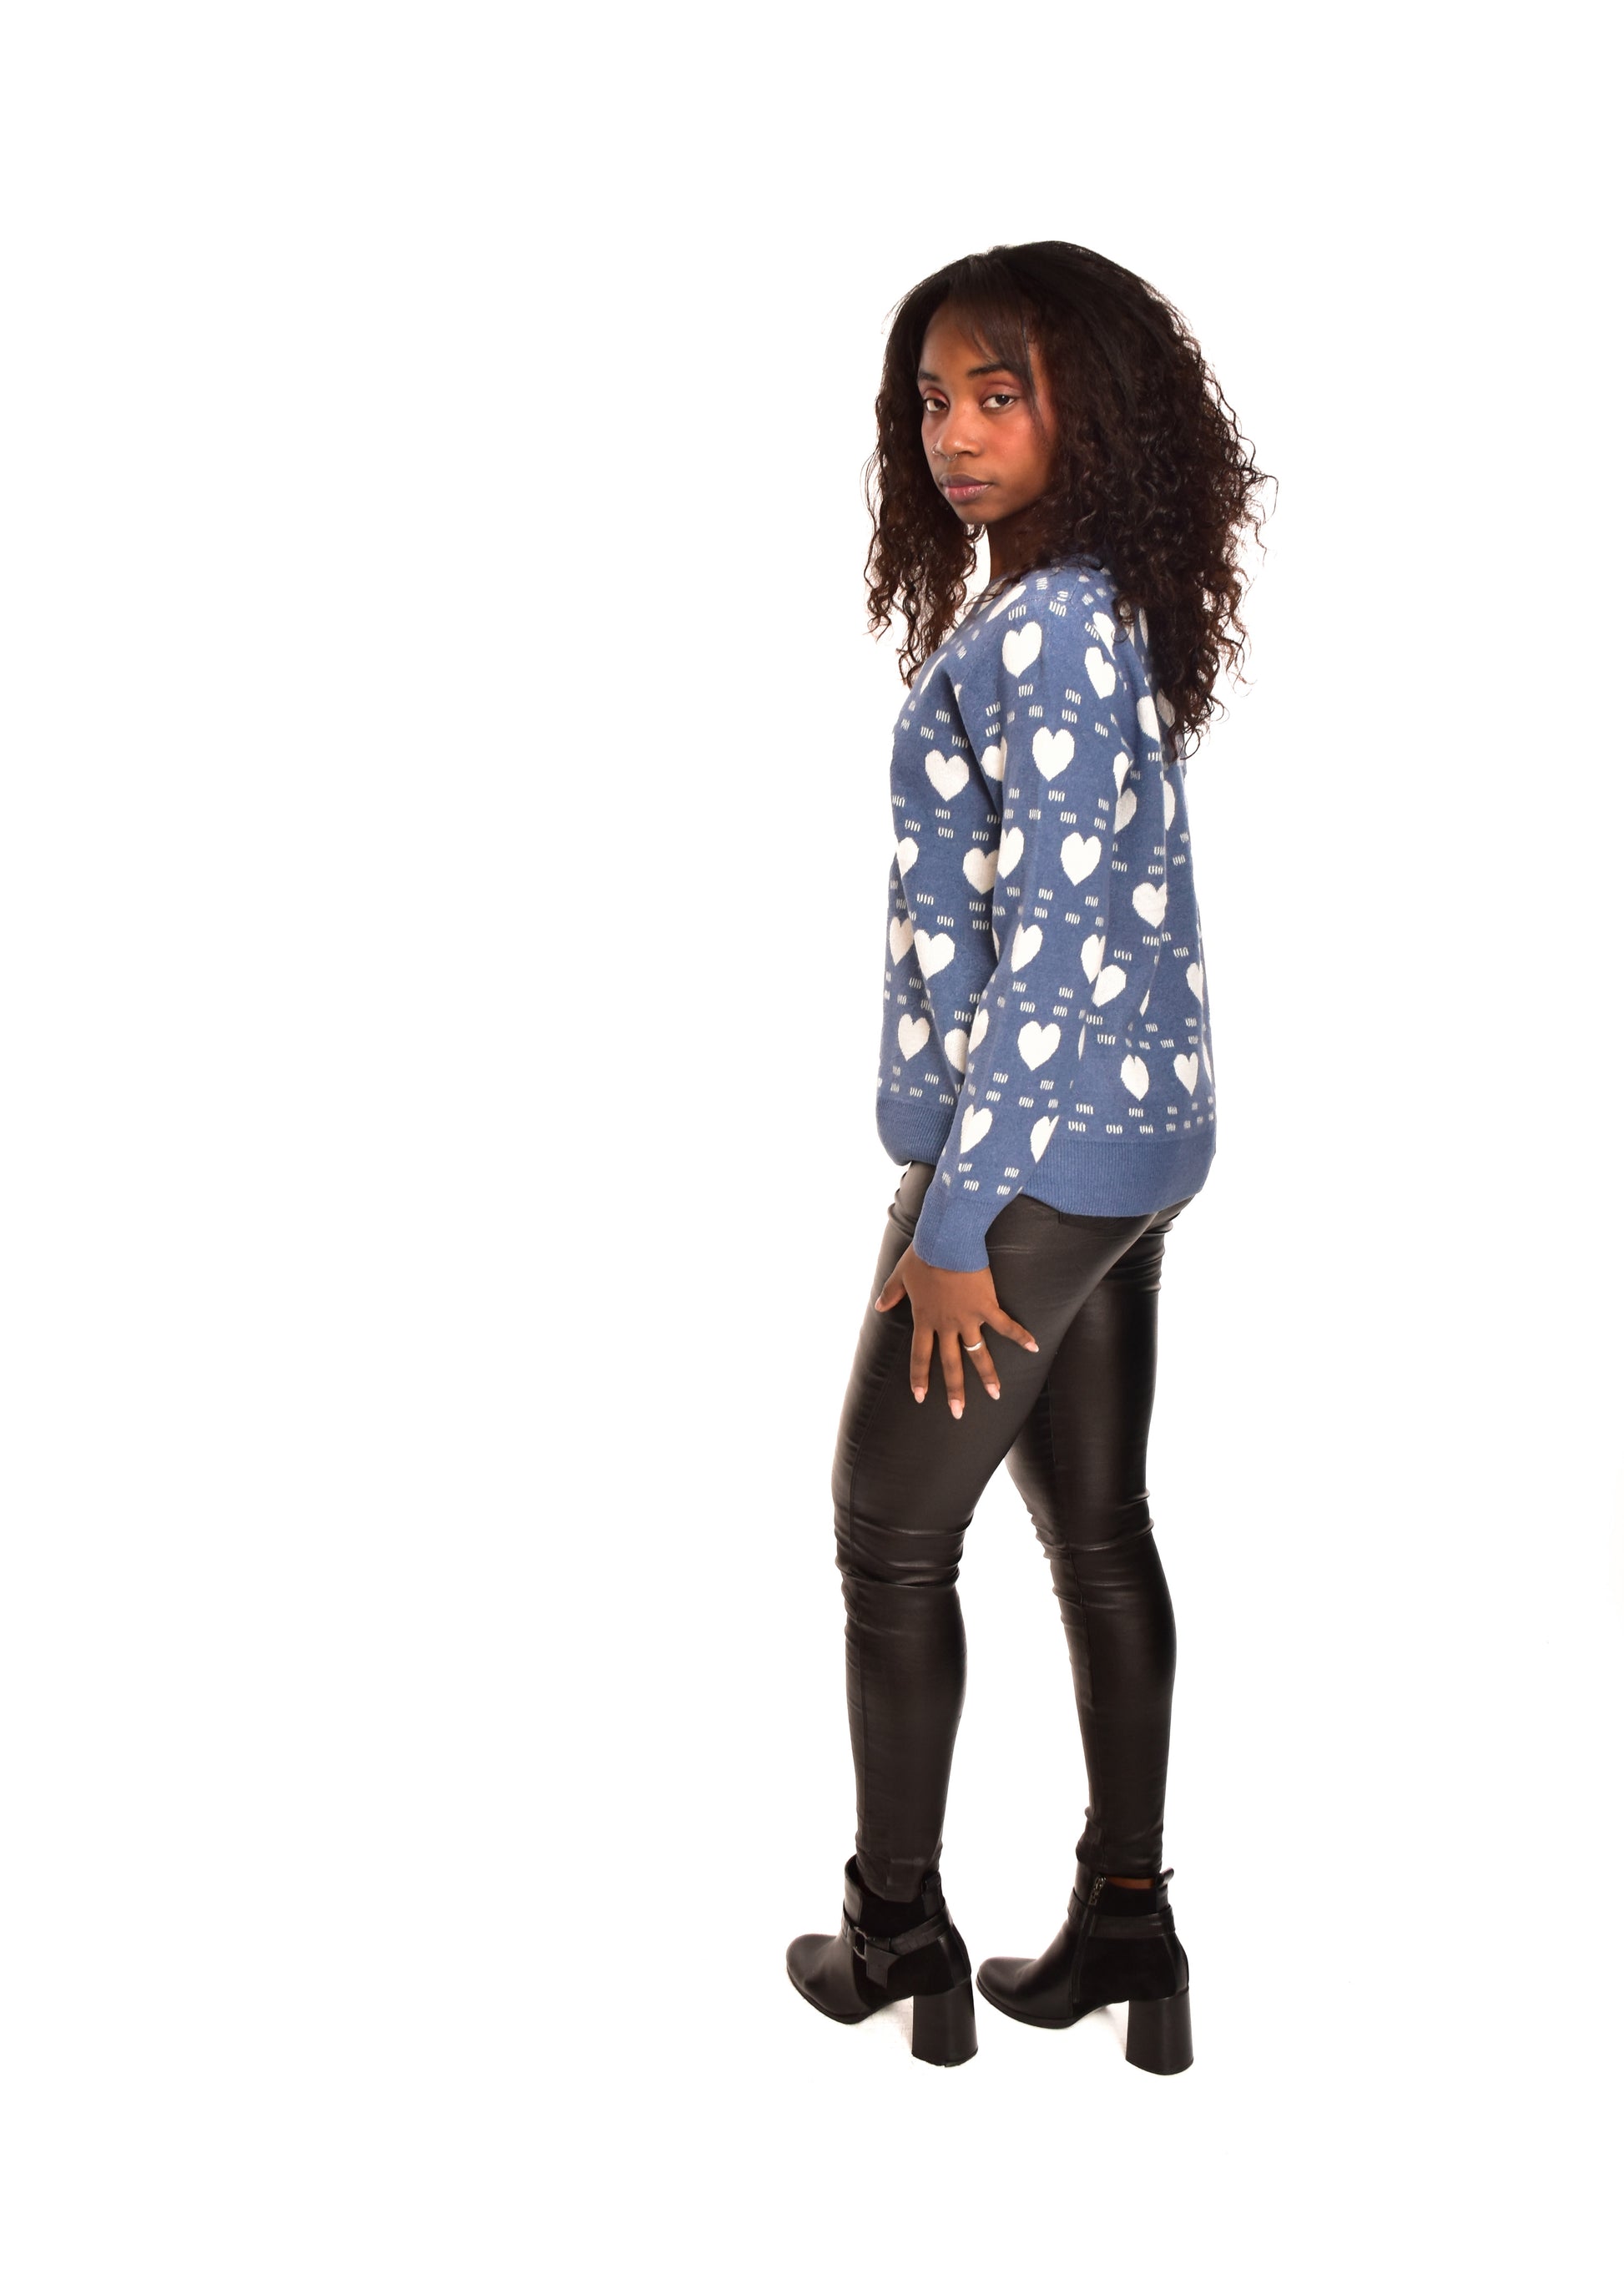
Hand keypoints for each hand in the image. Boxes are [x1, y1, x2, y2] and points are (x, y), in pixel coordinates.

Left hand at [874, 1243, 1039, 1418]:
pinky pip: (1006, 1326)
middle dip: (954, 1390)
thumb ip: (891, 1294)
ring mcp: (968, 1318)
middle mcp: (946, 1325)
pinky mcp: (987, 1306)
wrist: (946, 1241)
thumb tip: (879, 1307)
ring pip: (978, 1353)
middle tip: (958, 1413)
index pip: (920, 1356)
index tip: (920, 1397)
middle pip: (950, 1363)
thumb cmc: (923, 1256)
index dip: (920, 1377)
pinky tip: (1034, 1348)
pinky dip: (1020, 1336)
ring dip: (987, 1375)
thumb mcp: (900, 1275)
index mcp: (924, 1319)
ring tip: (996, 1394)